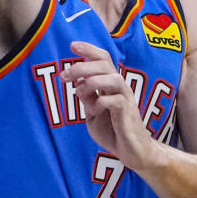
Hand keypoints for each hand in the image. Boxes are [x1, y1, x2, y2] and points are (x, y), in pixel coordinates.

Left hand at [65, 41, 161, 172]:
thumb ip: (87, 98)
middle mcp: (120, 88)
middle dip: (82, 66)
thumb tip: (78, 82)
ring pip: (113, 78)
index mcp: (110, 85)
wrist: (133, 152)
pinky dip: (101, 102)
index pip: (103, 59)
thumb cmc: (114, 131)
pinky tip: (93, 110)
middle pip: (105, 64)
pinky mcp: (128, 114)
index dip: (88, 50)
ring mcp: (126, 99)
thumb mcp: (92, 113)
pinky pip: (115, 100)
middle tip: (64, 76)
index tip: (72, 45)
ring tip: (79, 92)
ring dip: (92, 81)